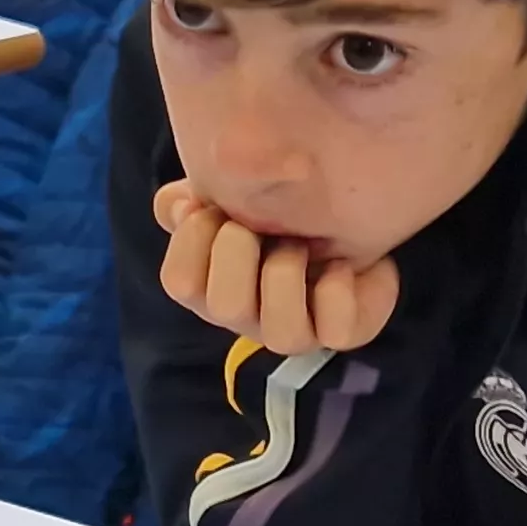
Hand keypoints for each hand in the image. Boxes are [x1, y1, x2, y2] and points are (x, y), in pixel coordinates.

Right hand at [153, 179, 397, 354]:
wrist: (347, 212)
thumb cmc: (277, 208)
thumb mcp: (227, 192)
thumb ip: (190, 195)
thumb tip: (182, 207)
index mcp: (211, 286)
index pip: (179, 282)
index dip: (194, 237)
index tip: (216, 206)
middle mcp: (247, 317)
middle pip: (224, 308)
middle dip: (241, 249)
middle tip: (259, 223)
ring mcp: (293, 331)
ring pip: (280, 333)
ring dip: (288, 271)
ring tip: (303, 245)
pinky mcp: (340, 331)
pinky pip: (336, 332)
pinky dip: (337, 290)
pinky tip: (340, 265)